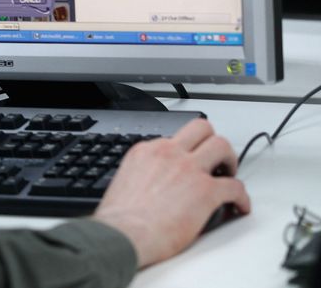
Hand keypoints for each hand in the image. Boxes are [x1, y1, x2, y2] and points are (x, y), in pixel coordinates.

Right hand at [92, 118, 250, 267]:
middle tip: (217, 161)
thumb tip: (153, 186)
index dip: (186, 152)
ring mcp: (189, 169)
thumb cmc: (120, 219)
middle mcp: (168, 153)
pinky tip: (239, 207)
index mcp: (146, 152)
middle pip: (202, 128)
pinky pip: (236, 187)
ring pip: (222, 146)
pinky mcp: (207, 191)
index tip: (190, 163)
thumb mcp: (124, 182)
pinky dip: (242, 198)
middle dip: (213, 143)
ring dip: (231, 161)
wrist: (123, 234)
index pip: (174, 139)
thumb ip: (143, 175)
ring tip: (230, 177)